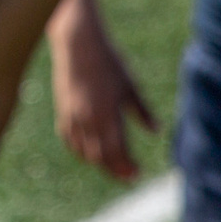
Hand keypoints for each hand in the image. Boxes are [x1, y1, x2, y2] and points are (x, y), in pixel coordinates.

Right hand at [49, 0, 155, 181]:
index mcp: (108, 114)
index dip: (127, 166)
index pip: (118, 151)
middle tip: (128, 177)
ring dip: (99, 163)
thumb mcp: (130, 86)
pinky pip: (70, 140)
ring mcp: (73, 116)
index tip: (138, 174)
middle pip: (101, 157)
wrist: (78, 44)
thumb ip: (142, 111)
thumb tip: (157, 131)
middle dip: (115, 170)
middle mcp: (88, 119)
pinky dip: (80, 150)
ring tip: (112, 166)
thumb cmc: (109, 62)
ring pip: (84, 151)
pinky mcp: (63, 111)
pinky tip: (90, 152)